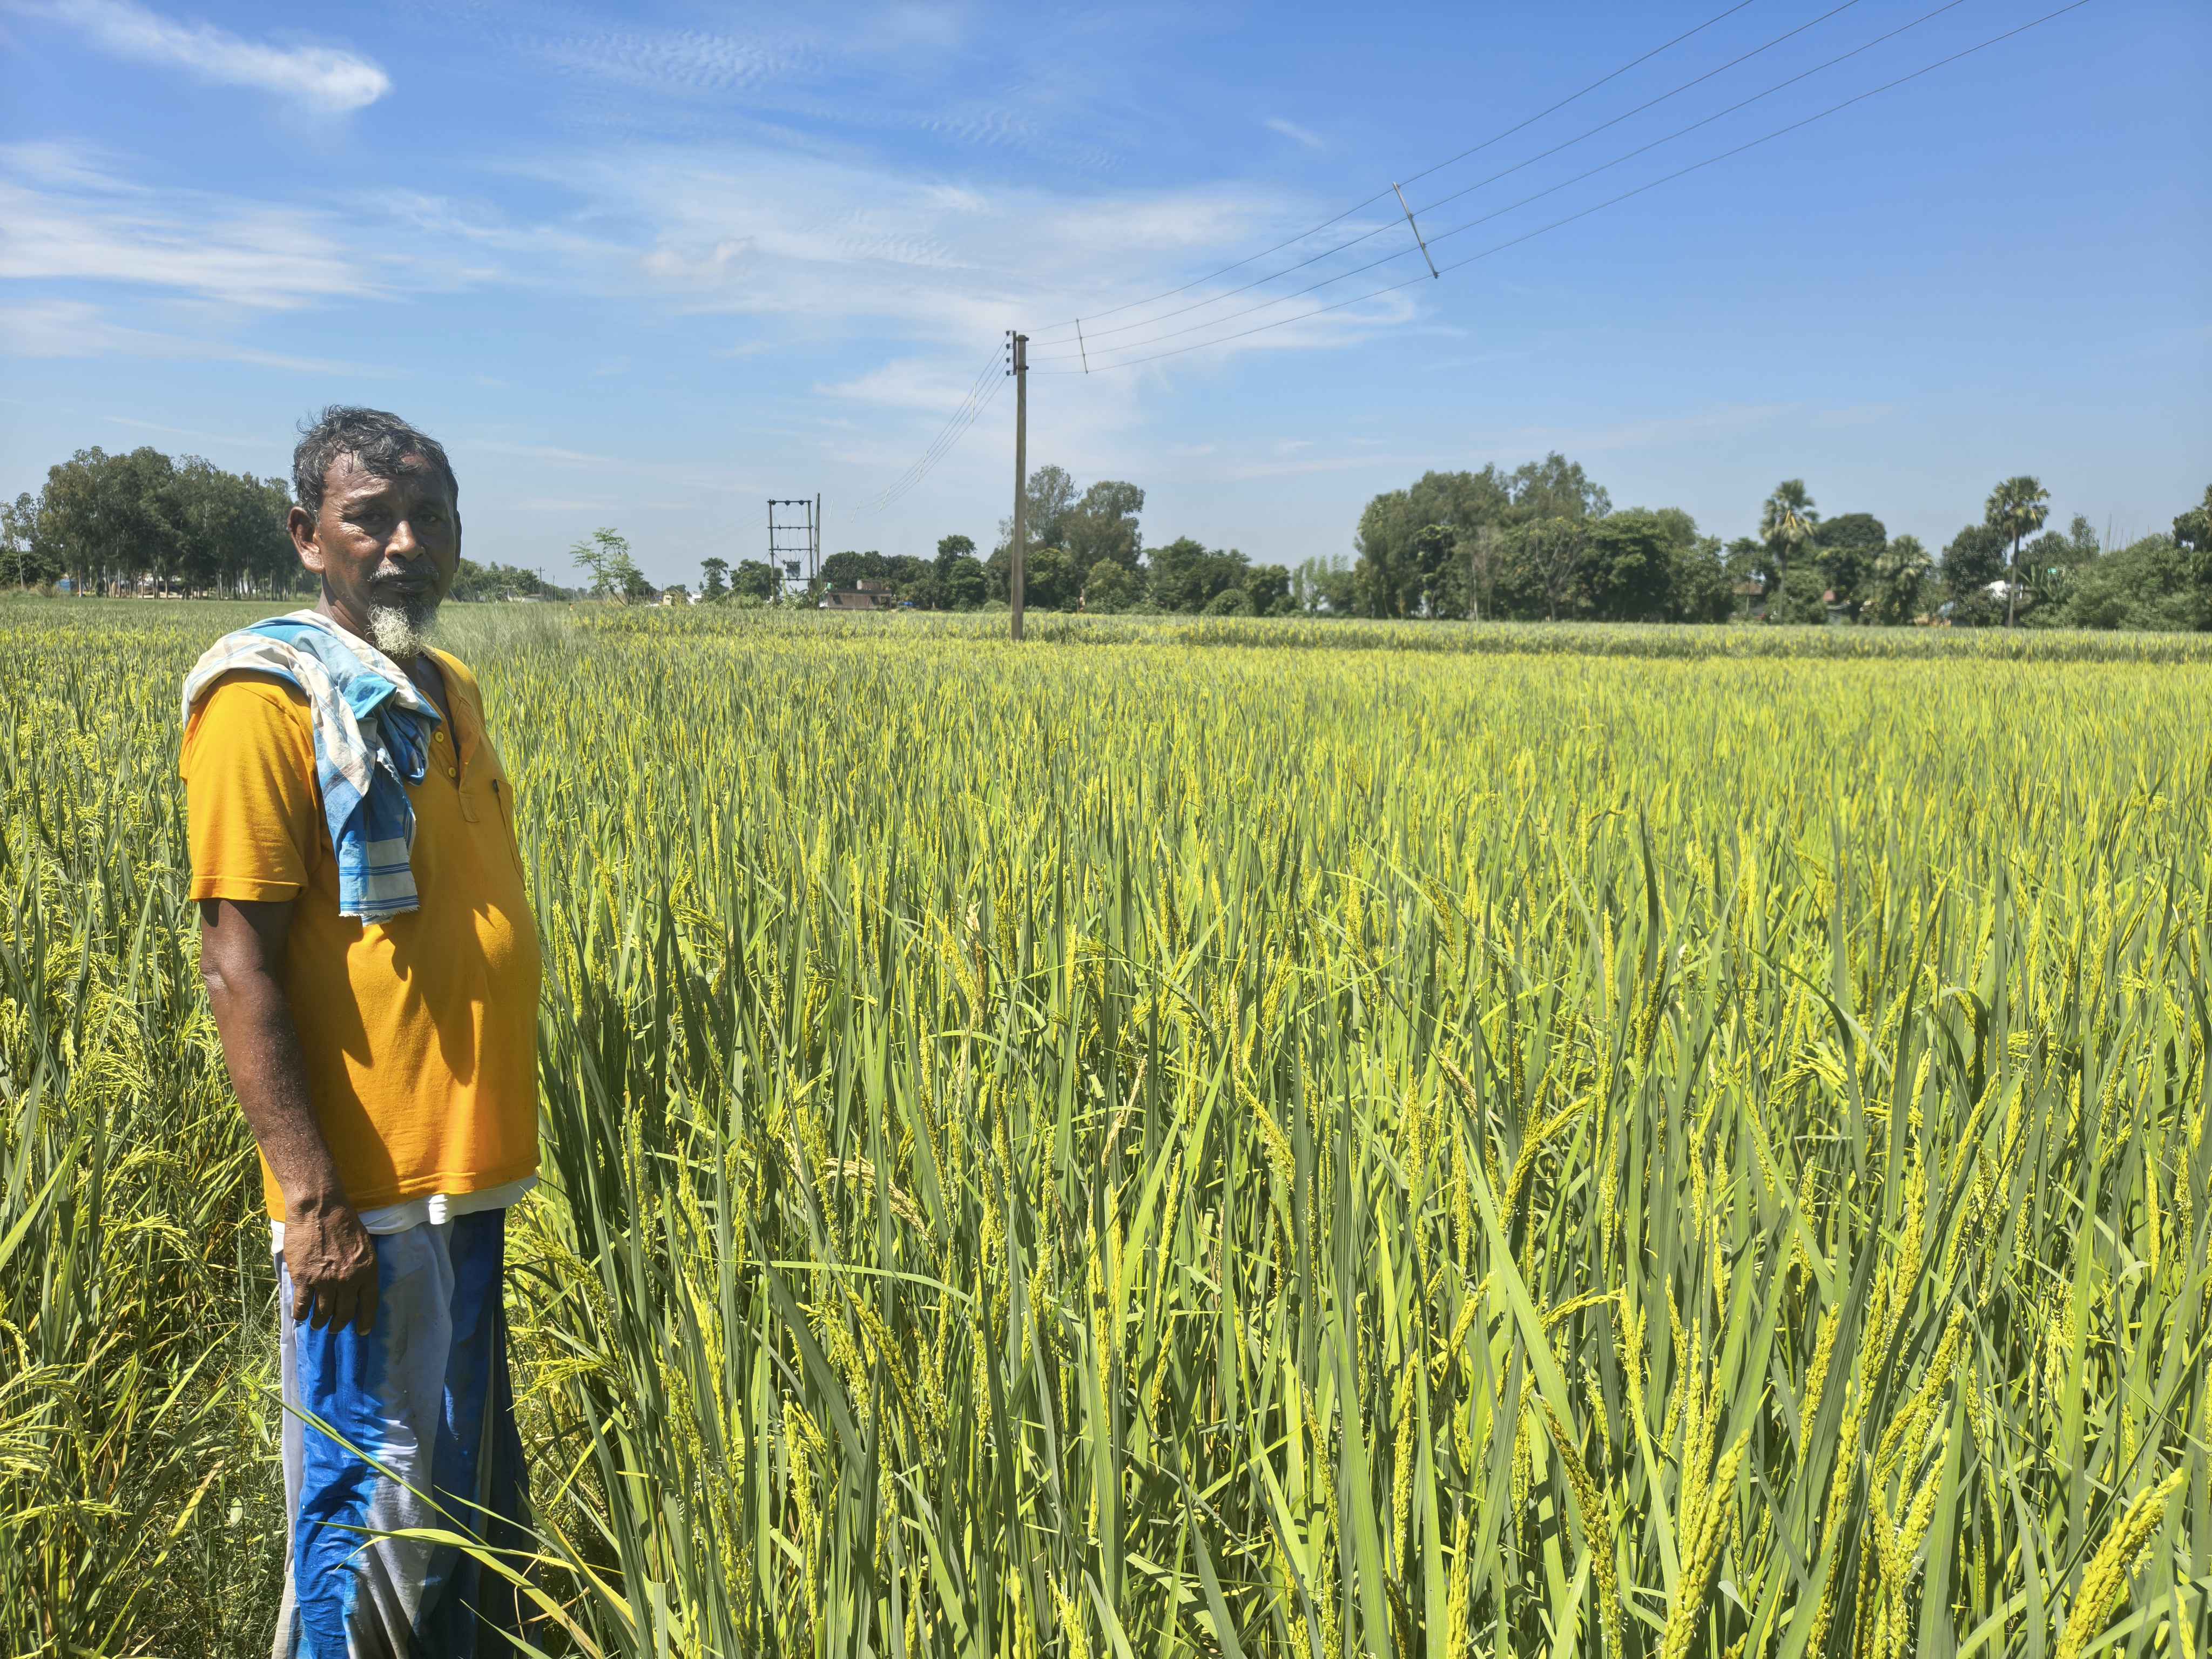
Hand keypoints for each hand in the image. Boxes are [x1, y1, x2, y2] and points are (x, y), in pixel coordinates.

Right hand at [284, 1197, 379, 1333]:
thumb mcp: (363, 1245)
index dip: (365, 1320)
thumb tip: (356, 1286)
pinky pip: (302, 1306)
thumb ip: (361, 1267)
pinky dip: (300, 1314)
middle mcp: (349, 1280)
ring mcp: (326, 1281)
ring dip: (319, 1322)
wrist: (320, 1208)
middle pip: (345, 1313)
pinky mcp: (304, 1279)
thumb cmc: (344, 1221)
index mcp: (368, 1270)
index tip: (362, 1331)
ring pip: (323, 1313)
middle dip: (339, 1325)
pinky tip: (300, 1317)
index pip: (369, 1304)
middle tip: (334, 1329)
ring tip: (316, 1324)